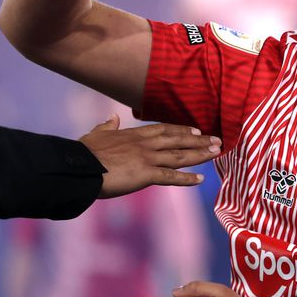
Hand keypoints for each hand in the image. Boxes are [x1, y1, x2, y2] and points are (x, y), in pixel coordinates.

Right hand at [79, 115, 219, 197]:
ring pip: (179, 155)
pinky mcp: (145, 174)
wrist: (78, 167)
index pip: (164, 130)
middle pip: (178, 140)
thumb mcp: (96, 135)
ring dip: (200, 154)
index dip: (182, 130)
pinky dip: (187, 178)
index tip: (196, 129)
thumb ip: (106, 126)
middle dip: (199, 140)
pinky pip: (171, 176)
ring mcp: (147, 158)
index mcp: (134, 135)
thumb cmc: (83, 153)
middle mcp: (145, 144)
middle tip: (217, 140)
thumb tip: (111, 117)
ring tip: (216, 153)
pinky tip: (201, 179)